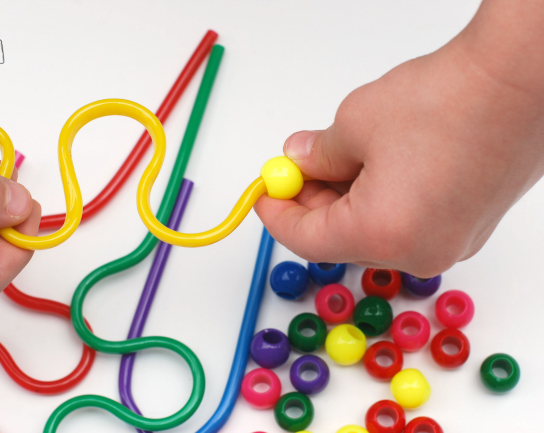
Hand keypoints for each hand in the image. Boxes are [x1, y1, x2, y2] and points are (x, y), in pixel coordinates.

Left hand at [255, 11, 543, 276]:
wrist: (524, 80)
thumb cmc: (449, 101)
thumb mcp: (355, 124)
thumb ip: (317, 154)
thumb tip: (299, 161)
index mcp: (384, 235)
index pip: (307, 241)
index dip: (277, 217)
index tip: (263, 196)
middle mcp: (420, 252)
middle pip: (343, 240)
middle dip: (312, 205)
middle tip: (295, 171)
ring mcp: (451, 243)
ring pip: (376, 232)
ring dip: (346, 201)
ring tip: (334, 158)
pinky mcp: (470, 226)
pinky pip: (408, 224)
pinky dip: (380, 202)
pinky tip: (373, 166)